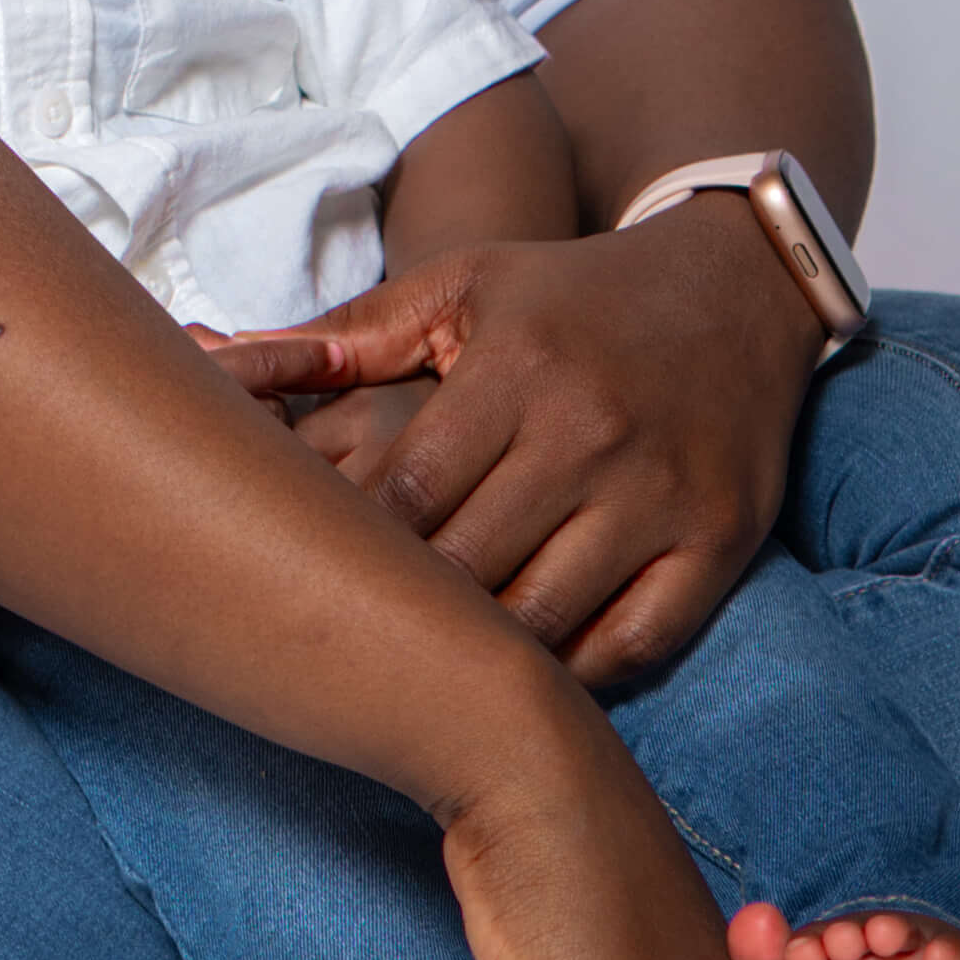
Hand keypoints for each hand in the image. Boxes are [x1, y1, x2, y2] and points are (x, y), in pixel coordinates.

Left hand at [199, 205, 816, 683]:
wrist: (735, 289)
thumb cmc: (570, 296)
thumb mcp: (466, 288)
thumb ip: (354, 336)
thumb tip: (224, 358)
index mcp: (515, 367)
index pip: (408, 492)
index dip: (356, 546)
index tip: (322, 573)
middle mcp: (590, 431)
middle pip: (469, 566)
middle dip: (412, 606)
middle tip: (367, 634)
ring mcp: (660, 494)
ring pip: (545, 618)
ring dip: (485, 651)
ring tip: (437, 662)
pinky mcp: (721, 544)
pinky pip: (635, 643)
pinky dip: (577, 671)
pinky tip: (531, 671)